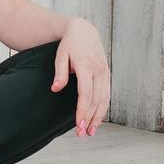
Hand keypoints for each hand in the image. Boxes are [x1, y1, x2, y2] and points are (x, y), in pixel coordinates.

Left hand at [51, 17, 109, 136]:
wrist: (85, 30)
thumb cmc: (69, 44)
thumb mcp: (60, 55)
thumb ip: (59, 73)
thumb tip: (55, 89)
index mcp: (86, 66)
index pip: (85, 93)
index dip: (82, 110)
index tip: (78, 124)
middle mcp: (99, 70)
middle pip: (96, 99)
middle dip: (90, 118)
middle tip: (82, 133)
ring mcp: (105, 72)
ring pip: (104, 99)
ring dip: (98, 117)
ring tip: (91, 132)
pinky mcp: (107, 74)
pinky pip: (107, 94)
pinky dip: (102, 108)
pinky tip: (97, 119)